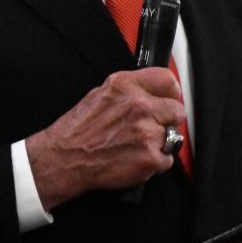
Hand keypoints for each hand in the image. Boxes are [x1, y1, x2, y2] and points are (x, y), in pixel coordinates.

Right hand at [25, 67, 184, 210]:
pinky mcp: (150, 157)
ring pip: (173, 136)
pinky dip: (154, 163)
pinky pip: (167, 159)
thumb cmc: (78, 130)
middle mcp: (139, 106)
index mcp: (127, 86)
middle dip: (167, 120)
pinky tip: (135, 159)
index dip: (172, 92)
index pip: (167, 80)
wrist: (64, 158)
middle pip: (177, 110)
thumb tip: (149, 92)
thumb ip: (129, 90)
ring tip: (138, 146)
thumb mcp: (100, 93)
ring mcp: (147, 133)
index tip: (170, 99)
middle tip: (153, 128)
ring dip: (160, 143)